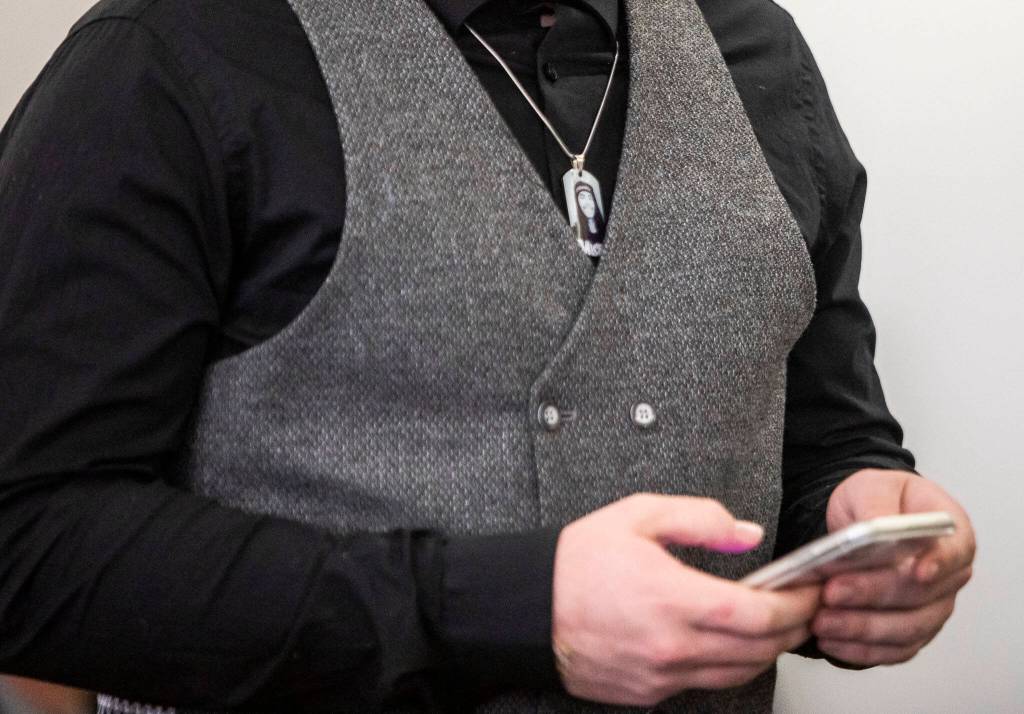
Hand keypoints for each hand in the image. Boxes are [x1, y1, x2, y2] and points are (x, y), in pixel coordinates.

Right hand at [552, 493, 820, 706]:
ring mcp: (660, 675)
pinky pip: (704, 684)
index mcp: (672, 598)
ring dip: (766, 652)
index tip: (810, 589)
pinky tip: (729, 643)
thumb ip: (699, 519)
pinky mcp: (648, 693)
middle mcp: (671, 645)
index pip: (758, 615)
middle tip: (804, 607)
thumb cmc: (576, 561)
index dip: (796, 605)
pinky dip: (729, 665)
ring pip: (737, 674)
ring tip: (775, 625)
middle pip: (759, 651)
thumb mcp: (637, 515)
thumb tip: (748, 534)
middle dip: (793, 629)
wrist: (527, 607)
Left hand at [813, 469, 974, 665]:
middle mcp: (948, 576)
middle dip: (873, 595)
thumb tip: (877, 526)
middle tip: (833, 591)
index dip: (938, 563)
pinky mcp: (911, 631)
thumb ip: (878, 506)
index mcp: (951, 534)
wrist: (862, 518)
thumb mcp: (871, 487)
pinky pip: (893, 649)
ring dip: (863, 628)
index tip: (916, 572)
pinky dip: (862, 649)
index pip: (954, 552)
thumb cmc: (876, 500)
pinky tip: (832, 641)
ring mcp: (933, 607)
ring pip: (907, 629)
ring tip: (823, 621)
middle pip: (920, 595)